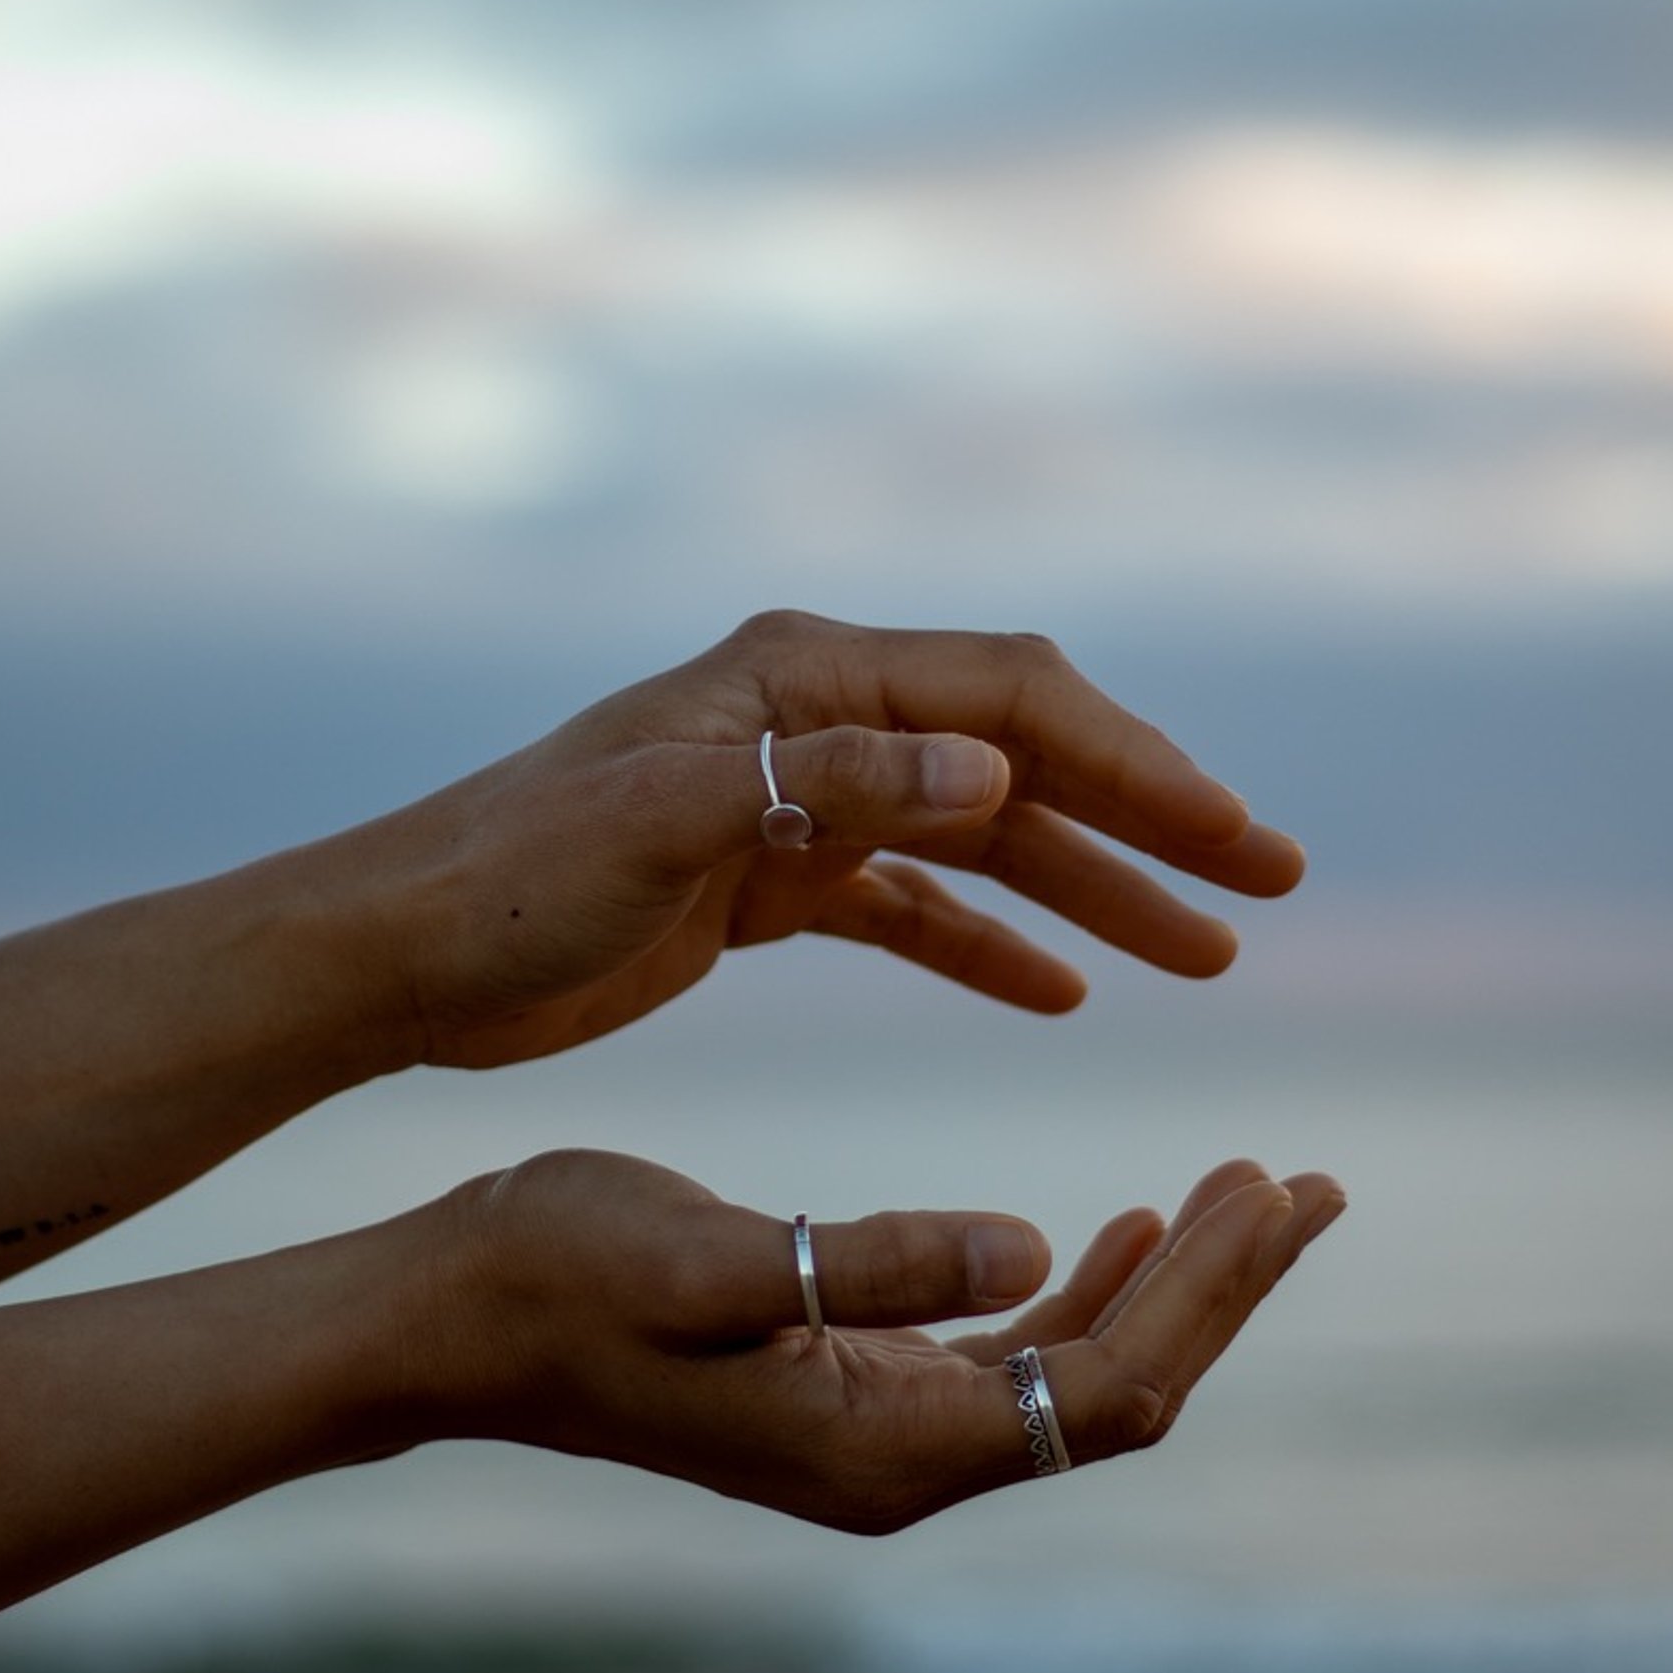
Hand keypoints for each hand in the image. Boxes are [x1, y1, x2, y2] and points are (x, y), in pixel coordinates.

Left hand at [349, 609, 1304, 1068]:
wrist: (402, 950)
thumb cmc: (513, 878)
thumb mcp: (663, 826)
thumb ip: (826, 788)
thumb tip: (996, 770)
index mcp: (804, 679)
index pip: (1015, 702)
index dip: (1140, 768)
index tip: (1240, 846)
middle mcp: (816, 719)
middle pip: (1024, 756)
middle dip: (1150, 817)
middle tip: (1271, 886)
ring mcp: (796, 796)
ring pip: (983, 836)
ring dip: (1093, 890)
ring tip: (1206, 959)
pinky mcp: (766, 877)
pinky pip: (912, 904)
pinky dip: (987, 941)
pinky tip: (1063, 993)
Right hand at [389, 1150, 1346, 1526]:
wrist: (449, 1316)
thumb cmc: (563, 1273)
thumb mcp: (714, 1256)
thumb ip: (875, 1261)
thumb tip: (1034, 1249)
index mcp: (884, 1446)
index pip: (1107, 1386)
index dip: (1208, 1293)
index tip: (1278, 1183)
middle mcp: (899, 1466)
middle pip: (1116, 1389)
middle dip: (1220, 1287)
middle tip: (1306, 1182)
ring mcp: (874, 1437)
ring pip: (1074, 1373)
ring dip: (1165, 1282)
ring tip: (1245, 1190)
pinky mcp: (847, 1390)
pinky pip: (1010, 1358)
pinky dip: (1080, 1288)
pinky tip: (1109, 1227)